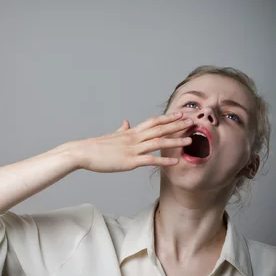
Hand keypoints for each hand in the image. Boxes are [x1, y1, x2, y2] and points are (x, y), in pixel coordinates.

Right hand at [72, 112, 192, 172]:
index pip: (153, 122)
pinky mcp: (129, 161)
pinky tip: (175, 161)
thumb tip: (126, 122)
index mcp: (131, 132)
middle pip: (159, 128)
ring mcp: (132, 149)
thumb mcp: (112, 135)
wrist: (83, 152)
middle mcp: (134, 138)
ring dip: (175, 140)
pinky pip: (150, 160)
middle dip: (177, 124)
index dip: (168, 118)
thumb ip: (121, 129)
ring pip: (158, 142)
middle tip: (193, 121)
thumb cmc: (96, 146)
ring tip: (189, 140)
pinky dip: (164, 160)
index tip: (181, 113)